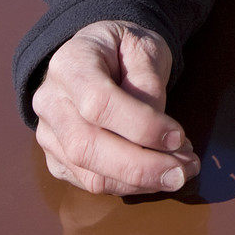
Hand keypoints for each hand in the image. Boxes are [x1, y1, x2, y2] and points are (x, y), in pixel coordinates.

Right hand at [32, 20, 198, 197]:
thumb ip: (148, 84)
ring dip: (141, 182)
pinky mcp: (57, 159)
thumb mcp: (144, 47)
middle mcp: (51, 102)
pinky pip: (92, 184)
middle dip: (142, 167)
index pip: (98, 103)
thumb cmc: (123, 49)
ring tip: (179, 171)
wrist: (98, 55)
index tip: (178, 136)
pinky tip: (157, 173)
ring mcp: (49, 135)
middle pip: (88, 148)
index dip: (142, 126)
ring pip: (90, 175)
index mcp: (69, 64)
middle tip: (184, 170)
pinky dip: (130, 186)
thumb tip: (160, 135)